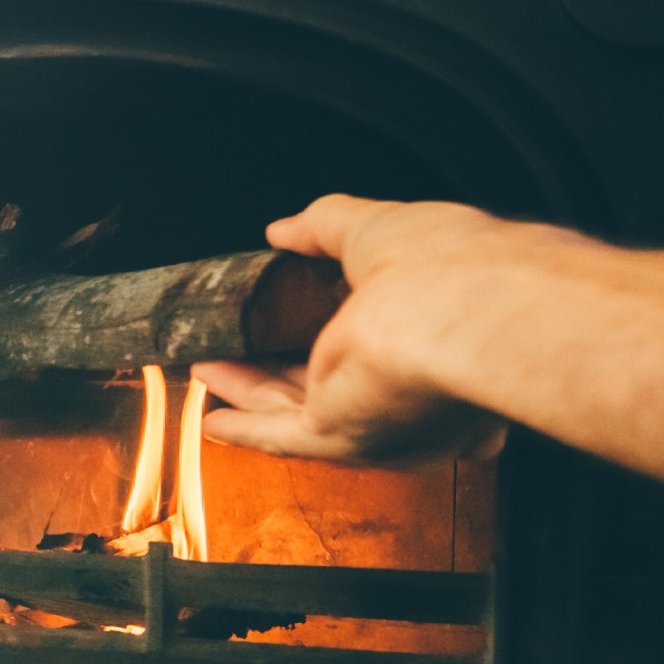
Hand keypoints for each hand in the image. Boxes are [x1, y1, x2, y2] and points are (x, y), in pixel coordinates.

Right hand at [196, 195, 525, 465]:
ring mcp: (378, 414)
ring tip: (211, 367)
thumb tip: (286, 230)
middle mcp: (417, 386)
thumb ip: (328, 226)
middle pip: (335, 380)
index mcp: (442, 333)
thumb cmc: (448, 268)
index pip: (384, 338)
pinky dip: (246, 430)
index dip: (337, 325)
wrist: (452, 314)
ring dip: (252, 391)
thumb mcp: (378, 226)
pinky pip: (283, 436)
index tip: (297, 310)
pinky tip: (215, 419)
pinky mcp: (342, 433)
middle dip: (286, 366)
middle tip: (243, 344)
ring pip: (302, 407)